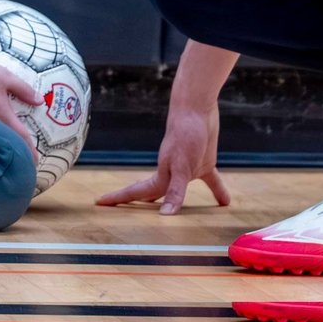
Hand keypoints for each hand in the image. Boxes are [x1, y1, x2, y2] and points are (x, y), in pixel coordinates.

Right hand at [0, 58, 39, 158]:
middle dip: (15, 153)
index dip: (29, 149)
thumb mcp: (5, 77)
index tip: (35, 162)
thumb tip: (39, 101)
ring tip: (7, 154)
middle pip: (6, 143)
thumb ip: (23, 89)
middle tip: (22, 161)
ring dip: (1, 147)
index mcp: (2, 113)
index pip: (19, 135)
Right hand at [96, 101, 229, 214]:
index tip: (98, 202)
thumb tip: (166, 215)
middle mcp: (171, 173)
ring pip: (178, 189)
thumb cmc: (186, 133)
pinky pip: (210, 179)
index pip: (137, 192)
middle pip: (152, 193)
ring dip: (174, 200)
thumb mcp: (182, 166)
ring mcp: (186, 167)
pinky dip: (217, 190)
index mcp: (161, 174)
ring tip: (169, 212)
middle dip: (138, 203)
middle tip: (122, 211)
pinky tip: (224, 202)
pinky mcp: (203, 160)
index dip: (119, 198)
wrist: (197, 106)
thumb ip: (175, 191)